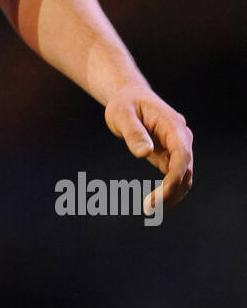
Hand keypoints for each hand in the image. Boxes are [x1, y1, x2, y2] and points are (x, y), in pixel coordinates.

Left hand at [104, 89, 192, 215]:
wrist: (130, 97)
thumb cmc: (124, 104)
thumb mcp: (121, 114)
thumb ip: (133, 132)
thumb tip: (144, 153)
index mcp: (173, 125)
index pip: (182, 155)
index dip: (175, 178)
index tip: (161, 196)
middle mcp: (181, 137)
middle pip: (186, 170)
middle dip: (172, 192)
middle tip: (148, 209)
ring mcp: (178, 147)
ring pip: (184, 177)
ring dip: (172, 195)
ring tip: (150, 210)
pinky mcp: (170, 155)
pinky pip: (175, 176)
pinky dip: (168, 191)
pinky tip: (154, 203)